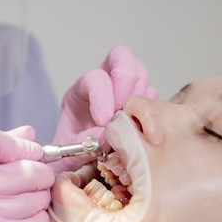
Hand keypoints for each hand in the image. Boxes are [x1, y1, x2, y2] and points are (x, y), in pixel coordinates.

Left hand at [50, 45, 157, 173]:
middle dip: (126, 80)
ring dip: (140, 95)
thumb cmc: (72, 155)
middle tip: (125, 109)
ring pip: (140, 73)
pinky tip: (141, 127)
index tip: (104, 121)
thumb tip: (106, 133)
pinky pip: (153, 94)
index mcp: (80, 91)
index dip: (102, 97)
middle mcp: (104, 83)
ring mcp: (124, 90)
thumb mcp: (69, 152)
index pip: (95, 77)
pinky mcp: (140, 103)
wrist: (81, 164)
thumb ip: (84, 143)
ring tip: (132, 122)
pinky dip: (150, 108)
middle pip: (120, 56)